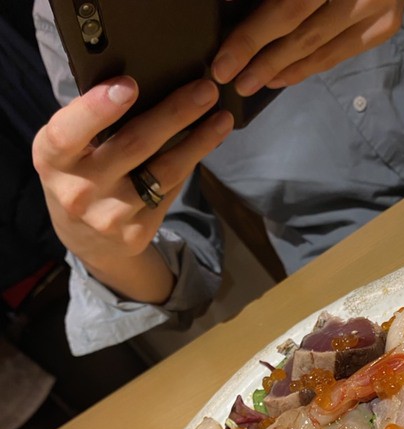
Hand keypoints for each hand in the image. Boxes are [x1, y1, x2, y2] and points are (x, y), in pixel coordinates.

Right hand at [32, 77, 233, 302]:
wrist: (88, 240)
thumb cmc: (79, 175)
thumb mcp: (68, 150)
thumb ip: (90, 123)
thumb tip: (145, 84)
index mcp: (53, 160)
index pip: (68, 132)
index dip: (98, 108)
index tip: (129, 84)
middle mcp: (79, 190)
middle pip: (133, 145)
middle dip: (174, 114)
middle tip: (204, 90)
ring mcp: (110, 215)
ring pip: (163, 171)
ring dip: (199, 142)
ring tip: (221, 118)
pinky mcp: (137, 232)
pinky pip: (170, 190)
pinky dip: (190, 163)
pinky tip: (208, 142)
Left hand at [211, 0, 403, 94]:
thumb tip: (230, 6)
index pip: (287, 7)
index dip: (252, 36)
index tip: (223, 63)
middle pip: (302, 33)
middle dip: (263, 61)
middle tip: (235, 84)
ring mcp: (376, 9)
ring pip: (321, 49)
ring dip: (283, 70)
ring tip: (253, 83)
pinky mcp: (385, 26)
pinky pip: (339, 54)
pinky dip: (307, 68)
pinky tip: (282, 77)